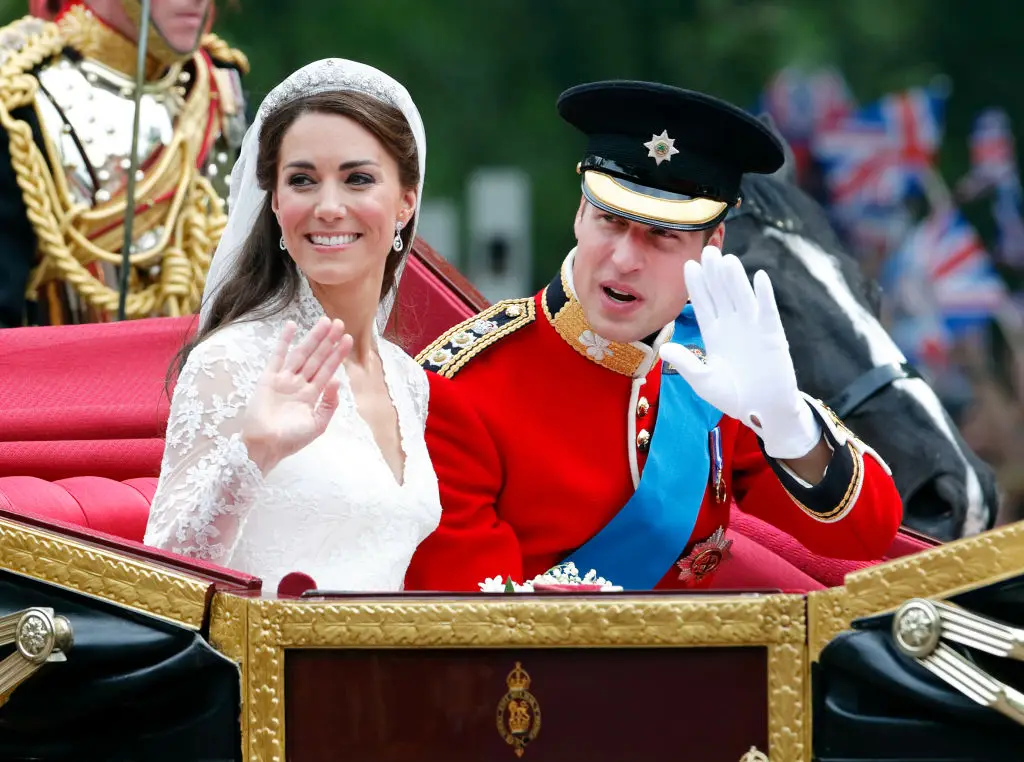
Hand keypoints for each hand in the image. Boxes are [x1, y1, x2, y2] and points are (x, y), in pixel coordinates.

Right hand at [241, 316, 352, 472]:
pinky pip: (277, 356)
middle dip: (328, 341)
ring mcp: (284, 380)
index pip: (328, 369)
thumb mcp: (318, 424)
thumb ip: (329, 403)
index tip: (348, 339)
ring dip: (313, 338)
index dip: (337, 354)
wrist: (265, 446)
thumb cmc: (290, 440)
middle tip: (338, 323)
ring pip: (302, 354)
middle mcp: (299, 384)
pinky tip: (291, 326)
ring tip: (324, 321)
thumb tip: (337, 380)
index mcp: (312, 395)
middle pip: (317, 358)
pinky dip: (284, 341)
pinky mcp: (268, 378)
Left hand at [658, 246, 820, 459]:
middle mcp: (732, 325)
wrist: (762, 411)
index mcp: (714, 333)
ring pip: (742, 298)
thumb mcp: (703, 381)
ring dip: (735, 279)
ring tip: (727, 260)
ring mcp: (753, 328)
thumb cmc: (733, 396)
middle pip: (721, 294)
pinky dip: (765, 295)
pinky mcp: (772, 335)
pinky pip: (768, 311)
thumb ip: (686, 363)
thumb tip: (664, 348)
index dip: (696, 286)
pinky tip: (760, 278)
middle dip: (714, 274)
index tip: (688, 265)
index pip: (703, 304)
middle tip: (706, 251)